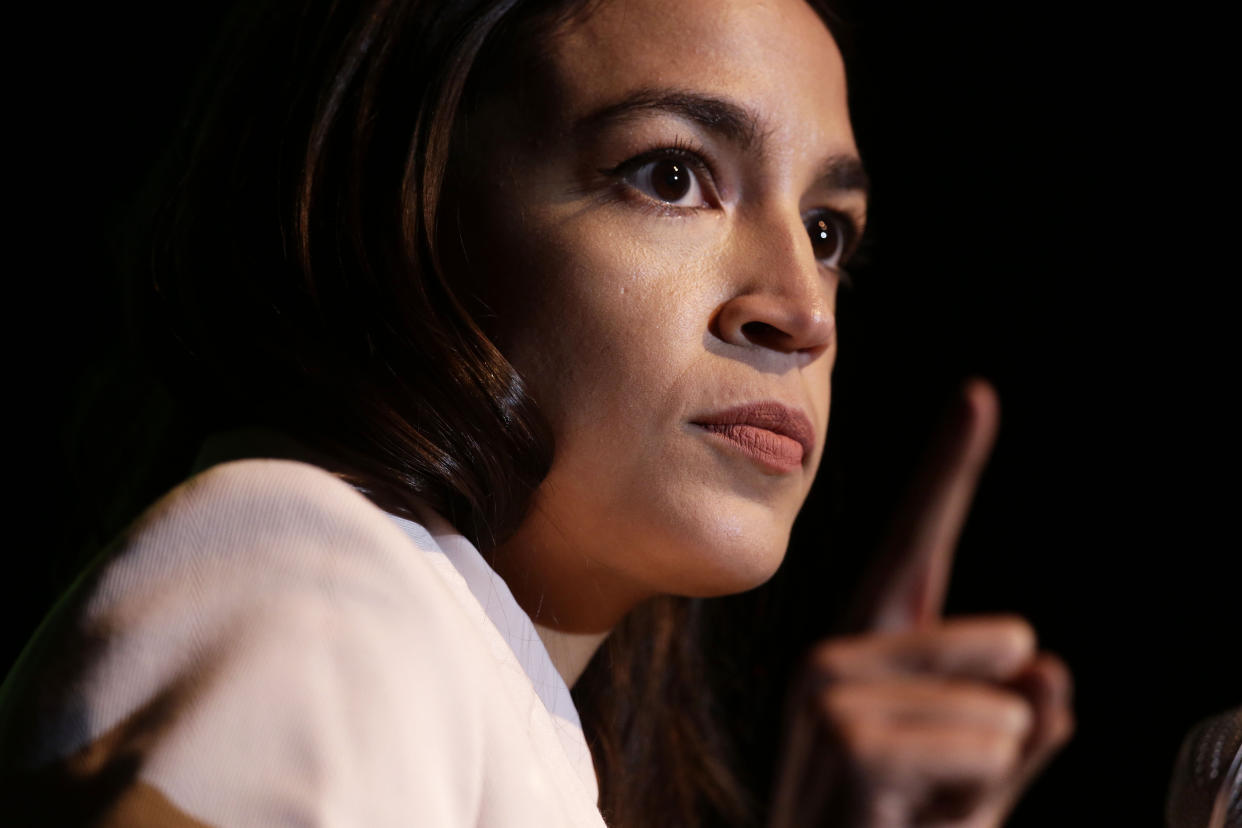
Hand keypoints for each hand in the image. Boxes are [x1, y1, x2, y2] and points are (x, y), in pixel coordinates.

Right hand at [769, 380, 1073, 827]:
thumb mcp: (971, 795)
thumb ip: (1014, 736)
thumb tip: (1047, 671)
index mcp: (867, 660)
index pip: (916, 548)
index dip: (950, 471)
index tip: (979, 396)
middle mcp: (834, 662)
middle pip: (988, 641)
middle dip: (1005, 717)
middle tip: (958, 778)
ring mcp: (827, 694)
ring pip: (993, 703)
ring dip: (990, 766)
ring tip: (928, 808)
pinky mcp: (840, 733)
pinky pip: (970, 738)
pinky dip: (975, 783)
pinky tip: (915, 813)